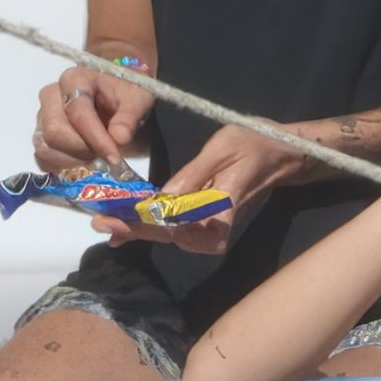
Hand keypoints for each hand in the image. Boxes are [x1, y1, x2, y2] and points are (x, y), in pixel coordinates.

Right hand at [35, 61, 153, 172]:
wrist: (115, 99)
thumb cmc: (123, 96)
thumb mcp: (136, 99)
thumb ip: (129, 116)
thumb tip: (119, 137)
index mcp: (74, 79)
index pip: (77, 112)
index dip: (96, 138)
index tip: (114, 157)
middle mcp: (51, 96)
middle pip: (55, 131)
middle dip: (83, 149)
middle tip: (105, 154)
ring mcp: (42, 117)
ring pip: (45, 148)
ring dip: (73, 160)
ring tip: (96, 157)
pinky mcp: (40, 136)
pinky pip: (42, 159)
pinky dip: (62, 167)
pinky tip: (83, 163)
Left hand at [91, 120, 307, 254]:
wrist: (279, 155)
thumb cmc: (252, 144)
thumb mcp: (222, 149)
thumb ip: (193, 175)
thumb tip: (163, 199)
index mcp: (220, 206)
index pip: (176, 222)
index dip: (143, 223)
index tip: (117, 220)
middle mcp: (216, 225)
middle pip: (169, 234)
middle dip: (132, 229)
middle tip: (100, 222)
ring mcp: (213, 228)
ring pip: (170, 236)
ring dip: (139, 231)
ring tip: (108, 224)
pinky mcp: (208, 224)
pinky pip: (177, 231)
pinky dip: (152, 230)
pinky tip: (128, 230)